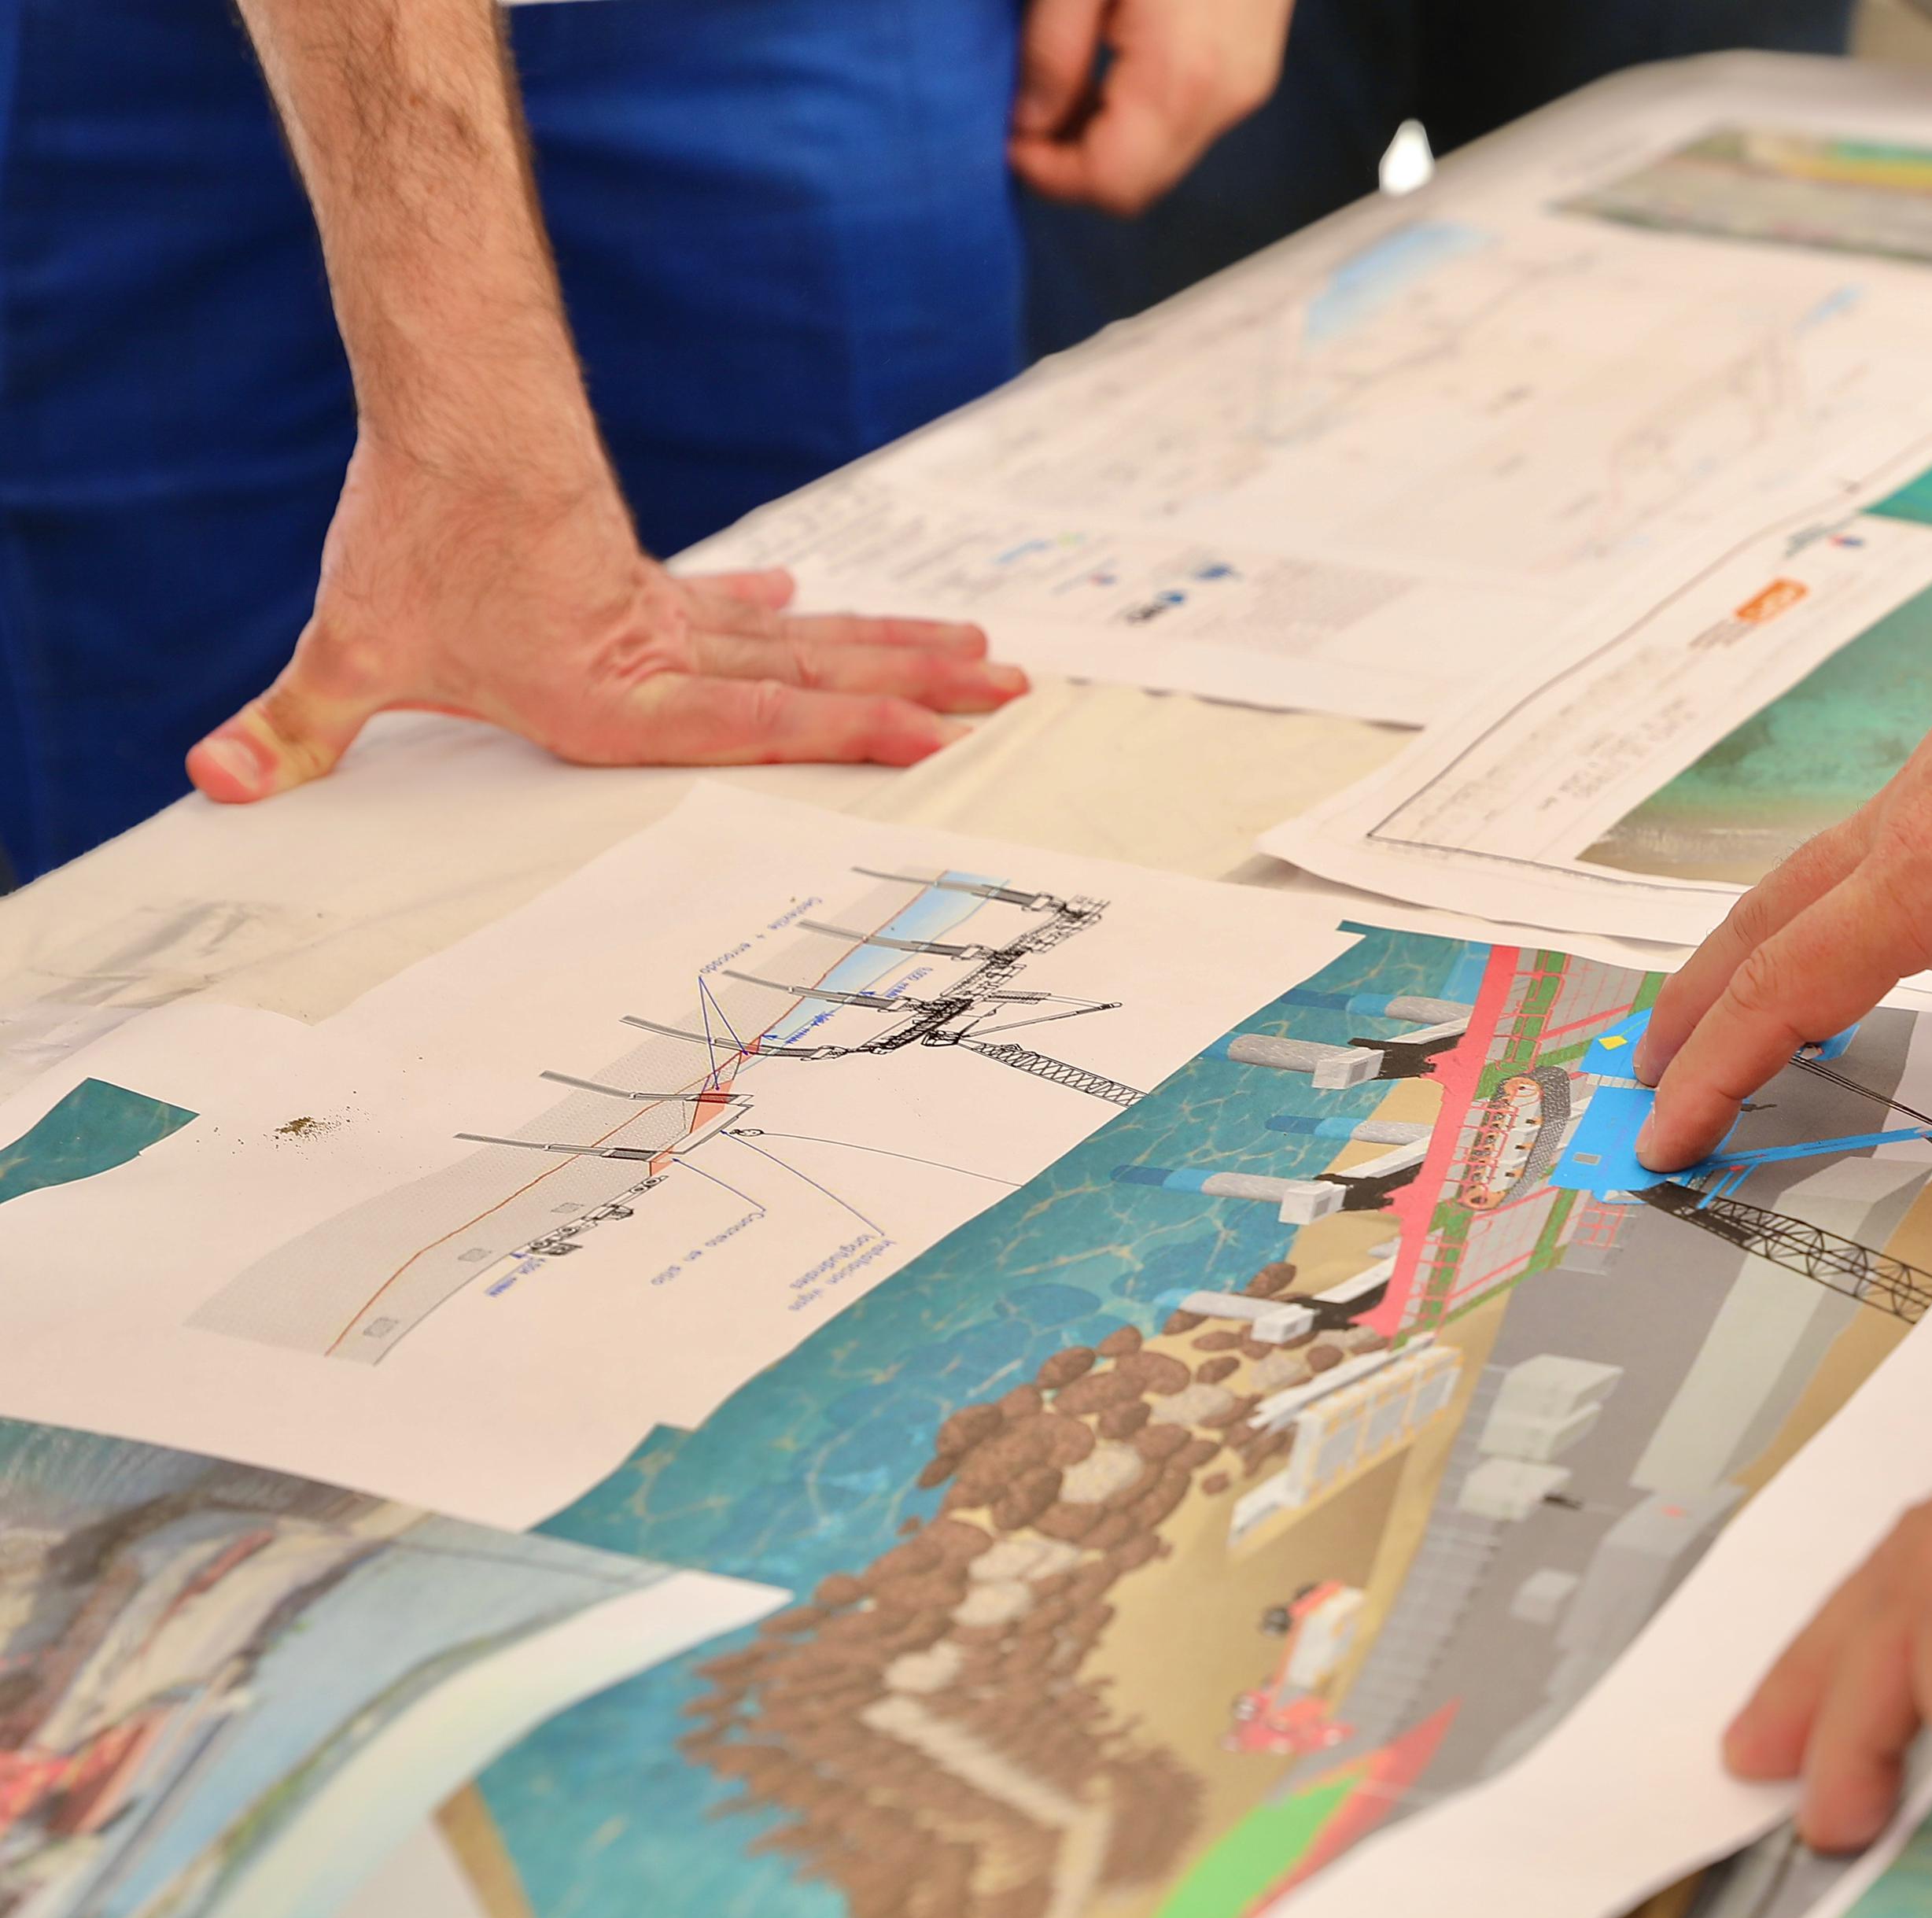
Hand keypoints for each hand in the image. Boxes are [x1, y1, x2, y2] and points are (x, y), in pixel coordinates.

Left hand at [186, 439, 1026, 803]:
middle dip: (916, 689)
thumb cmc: (409, 539)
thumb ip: (296, 725)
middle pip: (814, 670)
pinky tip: (818, 604)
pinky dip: (788, 617)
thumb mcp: (349, 647)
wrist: (449, 414)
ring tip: (984, 658)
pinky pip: (742, 615)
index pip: (754, 720)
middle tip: (1009, 694)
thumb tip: (214, 781)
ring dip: (896, 651)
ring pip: (807, 638)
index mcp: (615, 692)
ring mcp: (669, 615)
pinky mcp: (650, 582)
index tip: (934, 741)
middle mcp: (663, 656)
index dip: (848, 733)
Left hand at [1012, 0, 1293, 213]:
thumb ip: (1052, 51)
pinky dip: (1139, 116)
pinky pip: (1185, 123)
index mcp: (1177, 77)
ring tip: (1067, 81)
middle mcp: (1223, 99)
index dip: (1050, 174)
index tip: (1008, 136)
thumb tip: (1029, 122)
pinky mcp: (1251, 70)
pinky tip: (1112, 64)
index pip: (1110, 184)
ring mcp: (1245, 88)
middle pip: (1138, 186)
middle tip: (1029, 115)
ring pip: (1162, 160)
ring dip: (1106, 141)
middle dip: (1074, 165)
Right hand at [1634, 654, 1931, 1222]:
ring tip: (1733, 1013)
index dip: (1716, 1074)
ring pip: (1808, 886)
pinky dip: (1830, 914)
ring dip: (1754, 956)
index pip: (1781, 992)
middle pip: (1760, 928)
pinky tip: (1877, 936)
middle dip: (1695, 1009)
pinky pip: (1868, 856)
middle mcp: (1906, 824)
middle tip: (1649, 1072)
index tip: (1666, 1136)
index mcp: (1922, 870)